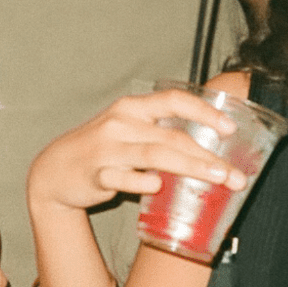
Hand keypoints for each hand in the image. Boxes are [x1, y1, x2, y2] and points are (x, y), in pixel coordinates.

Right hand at [27, 87, 247, 216]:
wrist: (53, 171)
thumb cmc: (102, 148)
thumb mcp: (128, 129)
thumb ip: (161, 133)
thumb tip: (208, 149)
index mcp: (133, 108)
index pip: (174, 100)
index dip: (204, 111)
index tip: (230, 128)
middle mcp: (122, 123)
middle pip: (173, 136)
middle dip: (208, 155)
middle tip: (234, 174)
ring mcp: (107, 148)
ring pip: (155, 154)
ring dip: (190, 167)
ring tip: (217, 179)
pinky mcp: (95, 174)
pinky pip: (122, 177)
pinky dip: (141, 181)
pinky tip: (157, 186)